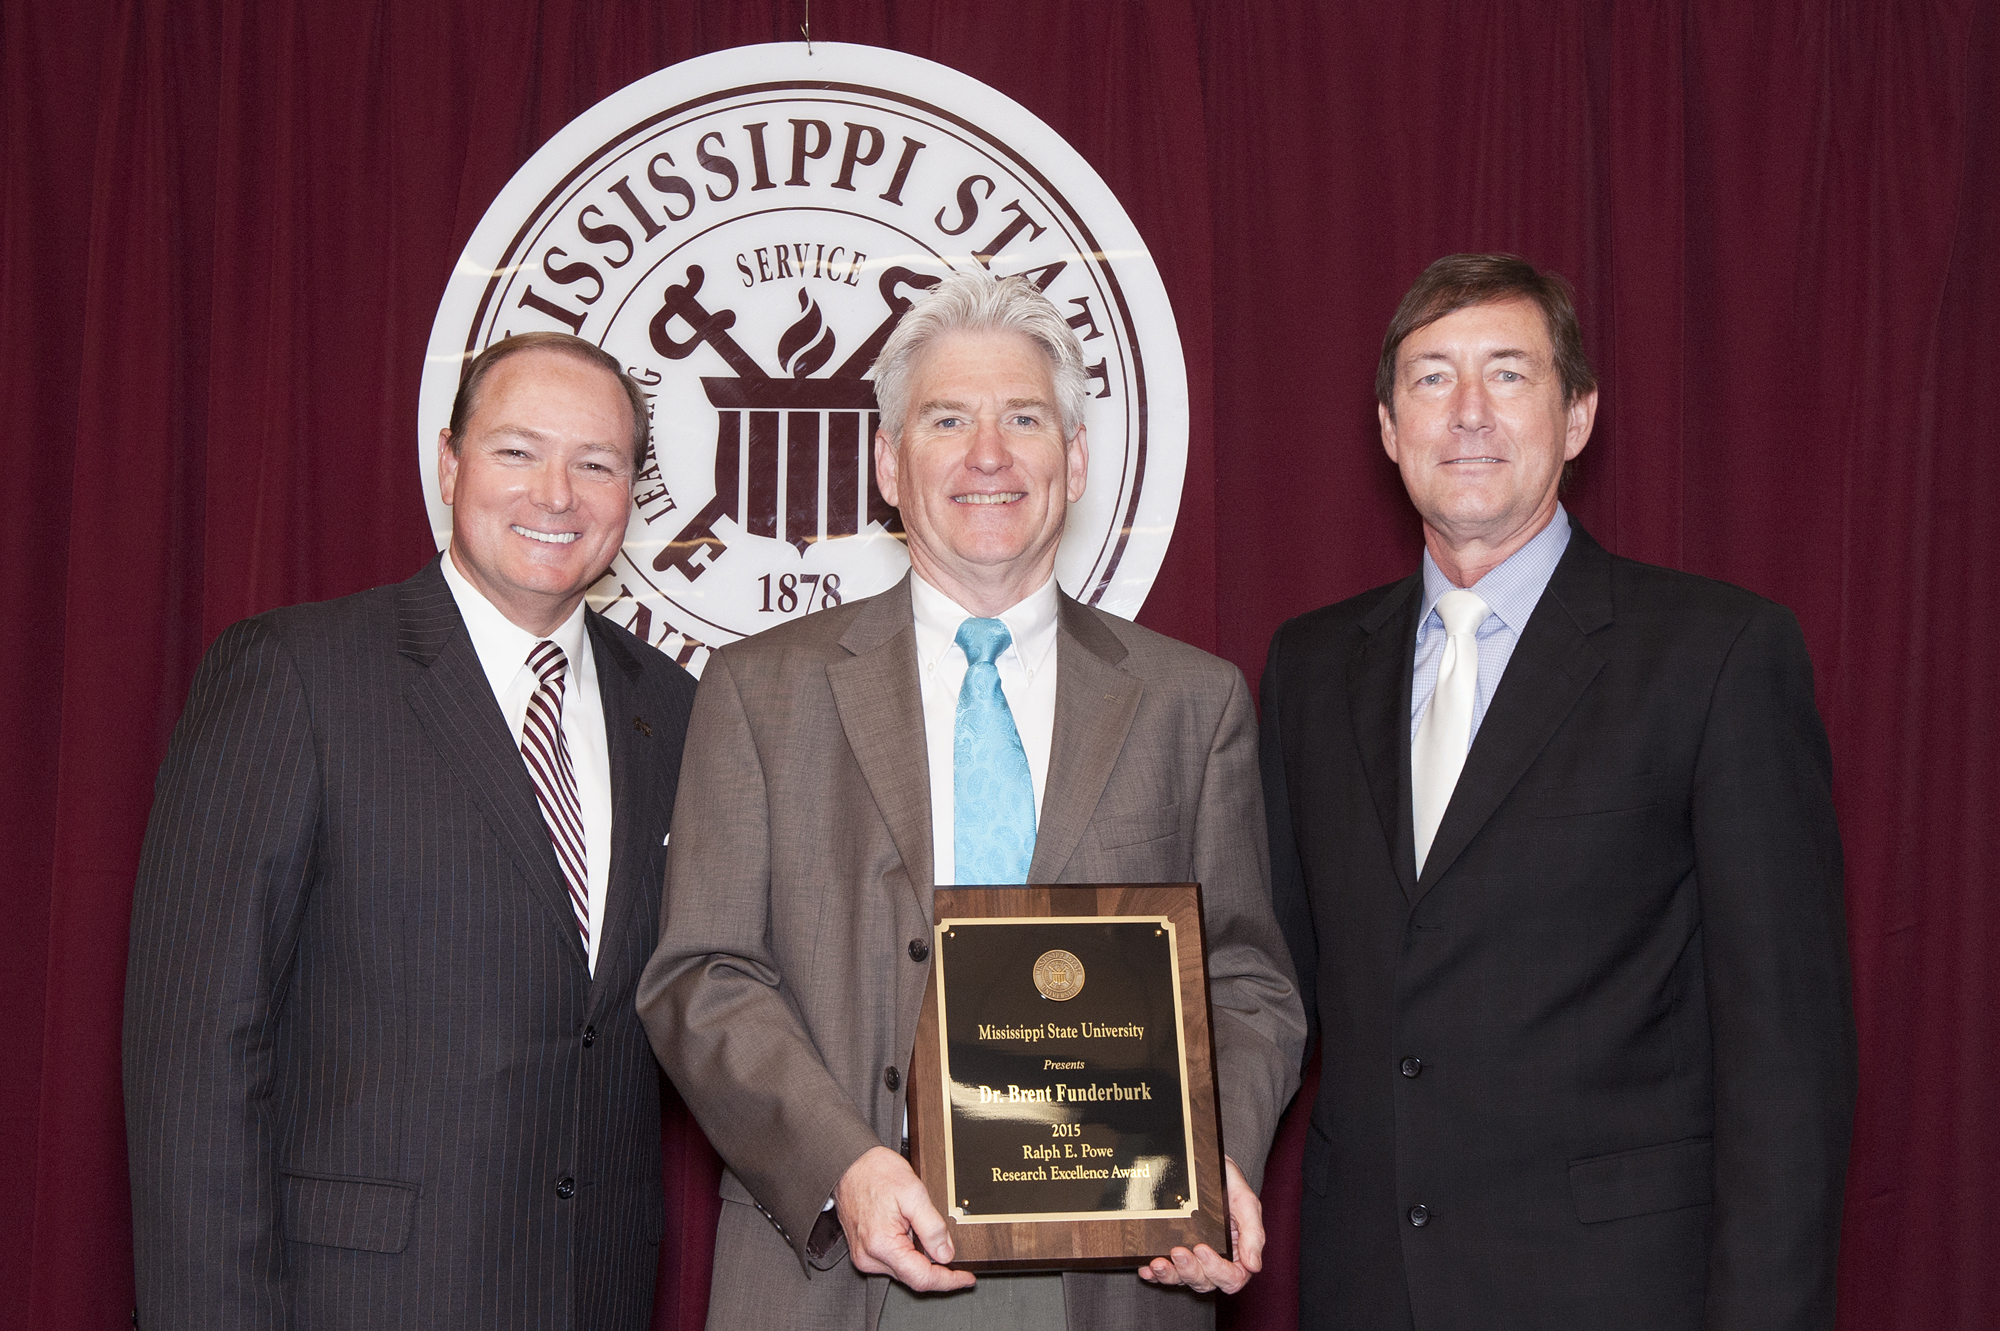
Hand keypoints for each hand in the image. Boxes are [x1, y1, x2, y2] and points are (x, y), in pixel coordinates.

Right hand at [834, 1146, 976, 1292]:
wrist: (849, 1164)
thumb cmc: (876, 1173)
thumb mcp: (914, 1193)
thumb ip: (933, 1227)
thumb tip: (946, 1254)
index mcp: (882, 1245)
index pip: (922, 1278)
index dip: (949, 1280)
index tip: (967, 1278)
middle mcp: (869, 1257)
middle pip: (913, 1277)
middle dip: (936, 1267)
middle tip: (950, 1248)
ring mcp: (864, 1256)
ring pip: (904, 1270)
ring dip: (920, 1258)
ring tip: (919, 1227)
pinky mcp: (864, 1251)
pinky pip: (892, 1261)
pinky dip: (907, 1252)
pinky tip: (909, 1232)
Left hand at [1137, 1155, 1263, 1294]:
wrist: (1204, 1161)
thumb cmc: (1229, 1182)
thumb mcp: (1246, 1202)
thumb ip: (1253, 1233)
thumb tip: (1253, 1266)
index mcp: (1237, 1253)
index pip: (1232, 1278)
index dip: (1217, 1271)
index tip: (1202, 1249)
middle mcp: (1215, 1259)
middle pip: (1205, 1281)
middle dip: (1189, 1270)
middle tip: (1178, 1251)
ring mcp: (1193, 1257)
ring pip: (1183, 1279)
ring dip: (1169, 1275)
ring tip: (1158, 1263)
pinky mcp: (1173, 1251)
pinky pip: (1164, 1272)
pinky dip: (1154, 1275)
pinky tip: (1146, 1269)